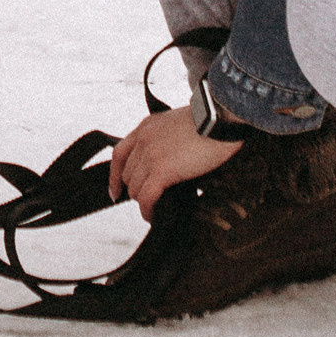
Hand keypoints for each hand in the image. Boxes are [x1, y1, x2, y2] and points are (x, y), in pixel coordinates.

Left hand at [107, 107, 241, 218]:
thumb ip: (165, 138)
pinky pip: (146, 197)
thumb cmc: (210, 121)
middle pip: (127, 174)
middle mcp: (143, 140)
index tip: (116, 190)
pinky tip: (153, 216)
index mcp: (146, 126)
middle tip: (148, 200)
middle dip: (135, 190)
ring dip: (143, 201)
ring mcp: (150, 155)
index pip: (119, 153)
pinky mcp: (162, 170)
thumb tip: (166, 161)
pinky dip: (148, 210)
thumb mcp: (177, 123)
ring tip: (153, 210)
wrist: (220, 120)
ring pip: (134, 188)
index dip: (115, 175)